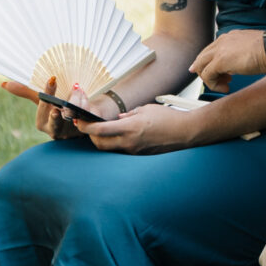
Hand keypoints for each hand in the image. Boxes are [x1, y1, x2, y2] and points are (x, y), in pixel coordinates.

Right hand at [0, 76, 90, 143]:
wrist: (82, 121)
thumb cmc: (58, 109)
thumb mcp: (43, 102)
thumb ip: (26, 93)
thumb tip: (3, 83)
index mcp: (42, 123)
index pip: (43, 106)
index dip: (48, 93)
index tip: (52, 80)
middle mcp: (55, 131)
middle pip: (56, 120)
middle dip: (56, 115)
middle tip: (57, 110)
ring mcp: (70, 134)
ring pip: (74, 116)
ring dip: (77, 100)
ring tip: (78, 88)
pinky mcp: (85, 133)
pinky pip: (87, 119)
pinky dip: (87, 106)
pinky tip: (87, 99)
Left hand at [73, 103, 200, 154]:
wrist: (186, 132)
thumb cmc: (168, 118)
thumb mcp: (146, 110)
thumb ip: (128, 115)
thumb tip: (116, 121)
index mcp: (130, 128)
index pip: (100, 130)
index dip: (86, 127)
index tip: (80, 122)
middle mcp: (129, 142)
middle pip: (99, 143)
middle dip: (91, 136)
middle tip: (89, 127)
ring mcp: (134, 151)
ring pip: (109, 149)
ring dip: (102, 141)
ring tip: (103, 131)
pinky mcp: (139, 156)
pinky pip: (121, 151)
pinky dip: (116, 144)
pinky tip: (119, 136)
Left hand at [191, 30, 265, 88]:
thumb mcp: (251, 49)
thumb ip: (239, 54)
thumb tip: (235, 64)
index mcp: (230, 36)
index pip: (211, 50)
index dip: (210, 63)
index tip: (217, 73)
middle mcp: (222, 41)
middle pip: (202, 57)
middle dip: (206, 72)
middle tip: (218, 81)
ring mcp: (219, 50)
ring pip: (201, 66)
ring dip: (210, 79)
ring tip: (224, 85)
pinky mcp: (219, 61)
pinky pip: (207, 75)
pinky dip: (213, 84)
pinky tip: (225, 88)